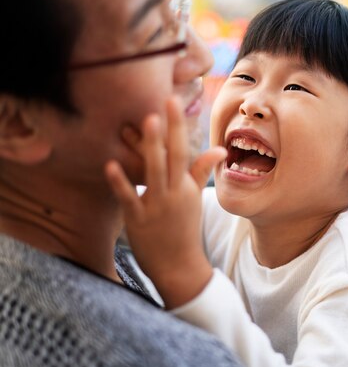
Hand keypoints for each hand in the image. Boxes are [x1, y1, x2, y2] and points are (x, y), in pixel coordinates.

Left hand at [105, 98, 225, 307]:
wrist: (179, 267)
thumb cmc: (185, 230)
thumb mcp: (194, 199)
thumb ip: (200, 172)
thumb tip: (219, 150)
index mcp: (185, 187)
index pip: (183, 150)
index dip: (177, 125)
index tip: (172, 101)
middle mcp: (173, 193)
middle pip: (172, 156)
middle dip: (169, 128)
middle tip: (165, 100)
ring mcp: (156, 206)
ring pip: (154, 171)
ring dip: (151, 146)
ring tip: (147, 121)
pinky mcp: (138, 220)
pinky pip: (129, 198)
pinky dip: (120, 182)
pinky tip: (110, 165)